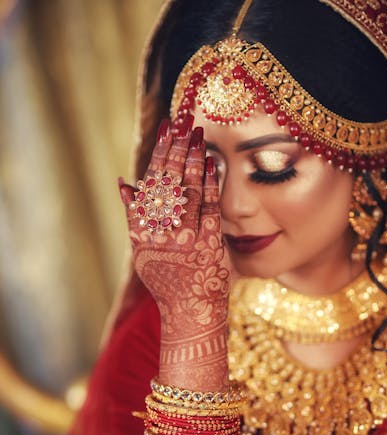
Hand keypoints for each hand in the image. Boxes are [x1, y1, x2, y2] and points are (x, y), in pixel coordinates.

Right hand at [119, 117, 229, 389]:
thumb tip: (126, 182)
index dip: (158, 155)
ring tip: (197, 132)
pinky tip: (213, 161)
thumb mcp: (142, 253)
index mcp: (143, 233)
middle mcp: (163, 234)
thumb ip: (134, 218)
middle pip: (170, 181)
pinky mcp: (210, 244)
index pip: (151, 185)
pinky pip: (211, 207)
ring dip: (194, 157)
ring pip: (190, 189)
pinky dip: (211, 182)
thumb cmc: (168, 282)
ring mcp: (187, 239)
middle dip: (177, 147)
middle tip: (184, 120)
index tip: (165, 130)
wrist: (191, 314)